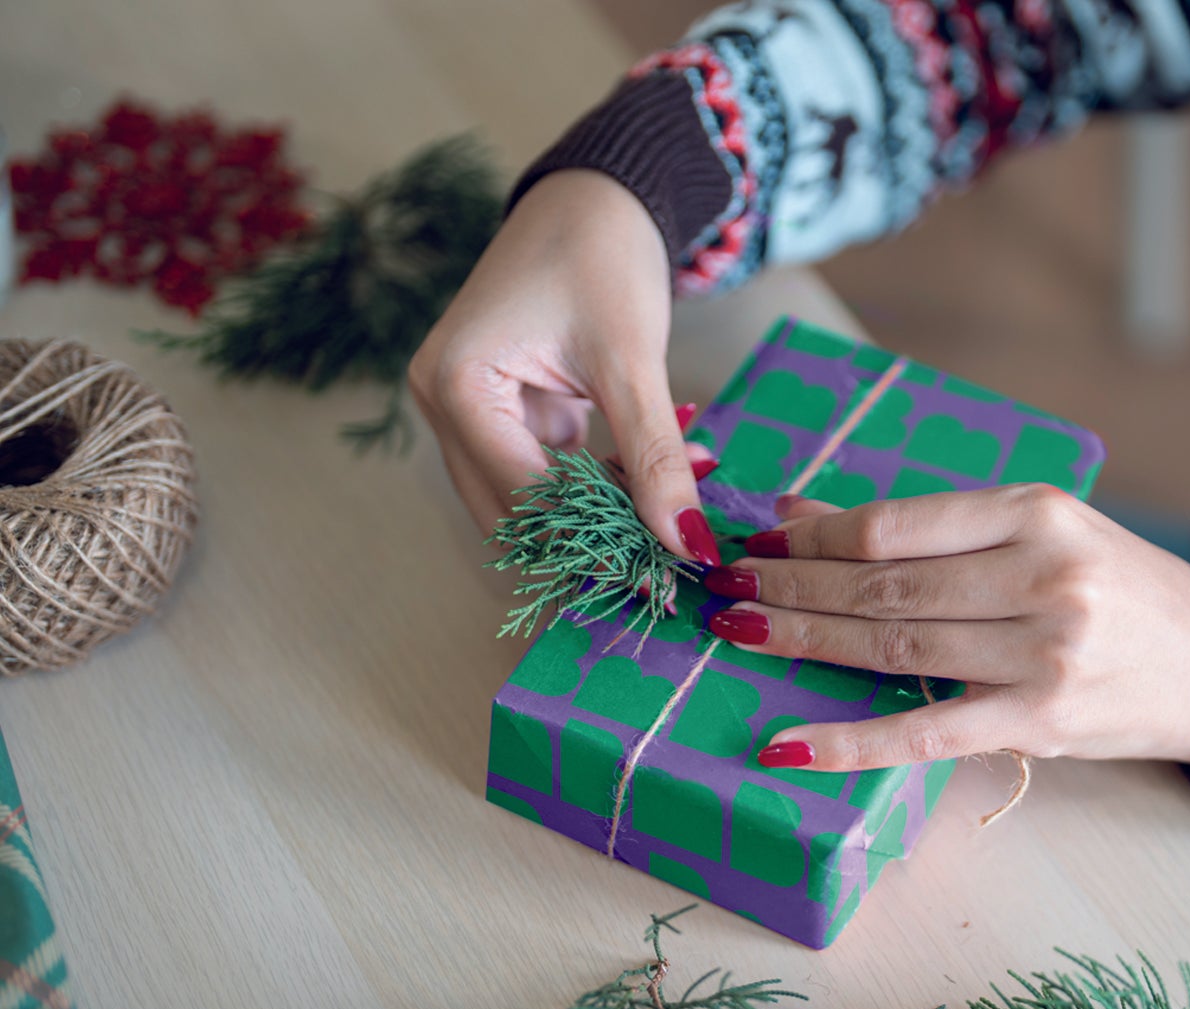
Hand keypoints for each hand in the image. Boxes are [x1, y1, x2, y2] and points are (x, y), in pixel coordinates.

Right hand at [408, 170, 720, 564]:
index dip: (593, 537)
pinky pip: (543, 471)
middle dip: (591, 535)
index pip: (521, 495)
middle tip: (669, 553)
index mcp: (453, 384)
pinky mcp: (501, 409)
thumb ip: (655, 456)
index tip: (663, 568)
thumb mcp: (631, 361)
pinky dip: (597, 482)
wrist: (596, 195)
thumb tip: (684, 541)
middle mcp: (442, 402)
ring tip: (672, 507)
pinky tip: (655, 476)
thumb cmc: (601, 255)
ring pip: (528, 499)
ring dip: (597, 511)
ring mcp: (466, 408)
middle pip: (513, 510)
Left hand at [700, 487, 1189, 772]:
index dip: (817, 538)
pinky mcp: (1042, 721)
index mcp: (1041, 512)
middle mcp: (1043, 575)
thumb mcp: (1049, 533)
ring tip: (740, 631)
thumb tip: (806, 516)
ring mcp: (1043, 653)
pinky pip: (925, 733)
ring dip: (805, 642)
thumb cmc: (1128, 592)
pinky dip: (850, 742)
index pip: (899, 524)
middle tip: (723, 585)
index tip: (761, 540)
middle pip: (885, 586)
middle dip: (792, 586)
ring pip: (895, 649)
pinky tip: (788, 745)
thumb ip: (939, 527)